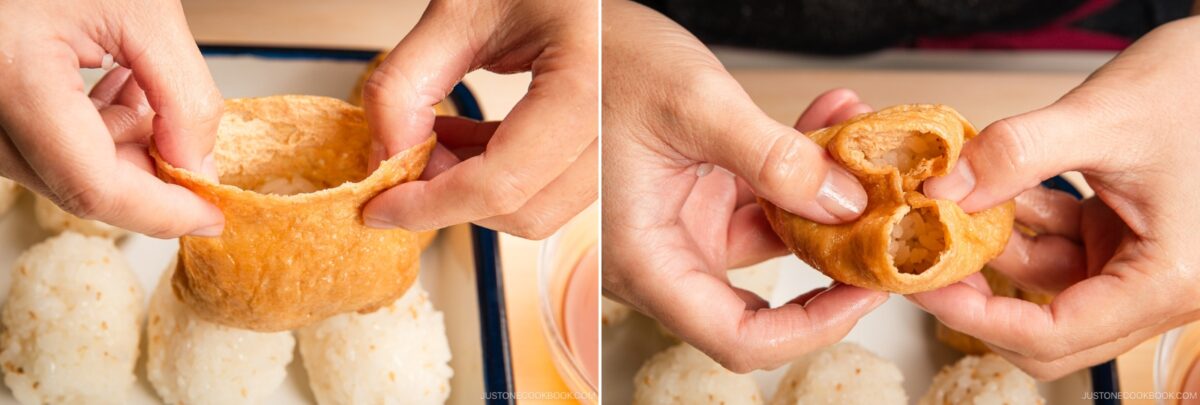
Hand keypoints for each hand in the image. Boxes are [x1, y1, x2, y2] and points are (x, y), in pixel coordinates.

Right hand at [0, 0, 223, 237]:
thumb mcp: (141, 9)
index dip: (164, 214)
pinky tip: (121, 85)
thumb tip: (198, 167)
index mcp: (15, 83)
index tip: (212, 216)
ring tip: (148, 86)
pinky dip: (97, 128)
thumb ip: (183, 93)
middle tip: (194, 144)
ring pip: (65, 170)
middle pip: (81, 186)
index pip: (96, 188)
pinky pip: (46, 144)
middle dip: (150, 176)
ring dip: (125, 146)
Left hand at [360, 0, 597, 238]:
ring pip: (538, 211)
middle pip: (522, 211)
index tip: (382, 208)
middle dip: (450, 199)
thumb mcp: (460, 13)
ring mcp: (621, 146)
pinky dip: (502, 181)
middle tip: (406, 159)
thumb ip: (406, 85)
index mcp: (581, 87)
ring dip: (474, 191)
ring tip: (439, 141)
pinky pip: (554, 193)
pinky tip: (469, 144)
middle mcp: (613, 127)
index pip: (498, 184)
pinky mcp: (614, 154)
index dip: (427, 206)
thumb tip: (384, 159)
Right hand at [602, 1, 883, 372]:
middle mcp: (661, 257)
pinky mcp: (698, 201)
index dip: (809, 330)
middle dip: (832, 262)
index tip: (864, 293)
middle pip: (763, 302)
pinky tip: (830, 127)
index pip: (735, 337)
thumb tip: (842, 203)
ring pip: (774, 244)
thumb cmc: (603, 64)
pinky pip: (765, 203)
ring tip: (860, 144)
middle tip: (887, 225)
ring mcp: (683, 230)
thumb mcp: (694, 104)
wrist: (578, 30)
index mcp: (642, 259)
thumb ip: (772, 158)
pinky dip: (800, 172)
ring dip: (824, 200)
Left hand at [911, 16, 1199, 379]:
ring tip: (946, 212)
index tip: (926, 284)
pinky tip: (986, 190)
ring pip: (1047, 287)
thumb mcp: (1102, 116)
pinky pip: (1059, 248)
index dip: (979, 318)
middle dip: (981, 300)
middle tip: (922, 262)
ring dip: (995, 253)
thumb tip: (942, 189)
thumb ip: (1018, 154)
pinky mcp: (1126, 236)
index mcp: (1169, 280)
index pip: (1057, 334)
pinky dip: (1021, 224)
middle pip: (1050, 333)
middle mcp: (1160, 286)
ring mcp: (1141, 263)